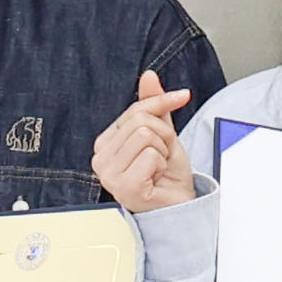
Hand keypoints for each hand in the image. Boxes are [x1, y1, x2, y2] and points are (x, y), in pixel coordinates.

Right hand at [90, 67, 196, 213]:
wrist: (179, 205)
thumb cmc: (167, 175)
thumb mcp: (163, 133)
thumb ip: (153, 105)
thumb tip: (148, 76)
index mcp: (105, 144)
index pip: (134, 109)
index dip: (161, 103)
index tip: (181, 97)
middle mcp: (100, 159)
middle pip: (140, 121)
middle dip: (163, 135)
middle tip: (163, 155)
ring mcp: (109, 175)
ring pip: (146, 135)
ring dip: (163, 151)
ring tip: (158, 167)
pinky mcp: (124, 187)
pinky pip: (150, 155)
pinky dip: (162, 164)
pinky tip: (156, 178)